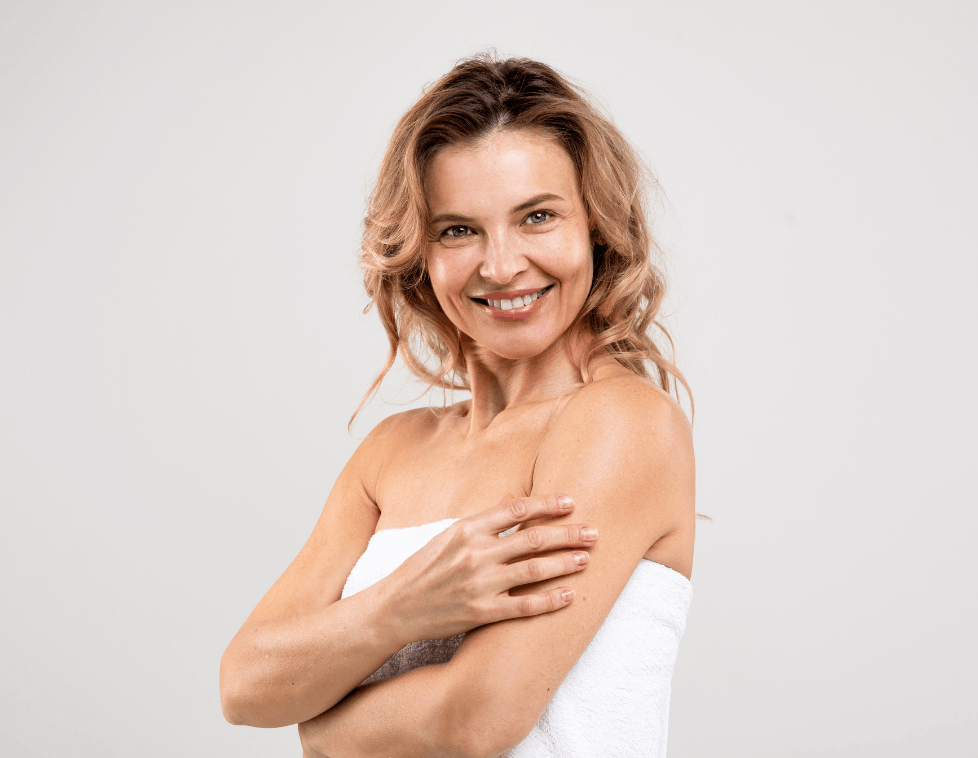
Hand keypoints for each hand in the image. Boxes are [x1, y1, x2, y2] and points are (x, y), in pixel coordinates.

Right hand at [382, 493, 598, 643]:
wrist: (395, 608)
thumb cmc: (423, 568)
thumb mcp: (448, 535)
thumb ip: (484, 521)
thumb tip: (514, 499)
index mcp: (467, 529)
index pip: (517, 510)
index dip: (548, 504)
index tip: (571, 502)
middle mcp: (475, 553)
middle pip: (533, 538)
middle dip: (568, 533)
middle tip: (594, 531)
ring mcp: (480, 584)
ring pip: (534, 570)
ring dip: (565, 563)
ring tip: (587, 558)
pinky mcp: (481, 613)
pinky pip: (524, 605)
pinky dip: (550, 600)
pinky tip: (570, 595)